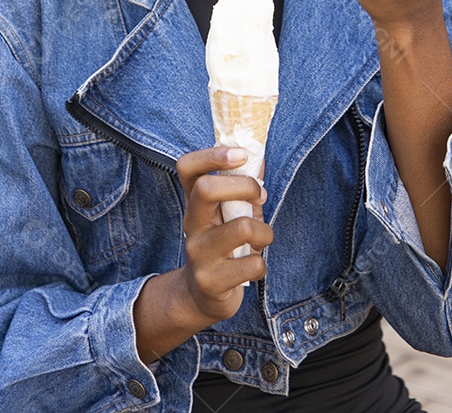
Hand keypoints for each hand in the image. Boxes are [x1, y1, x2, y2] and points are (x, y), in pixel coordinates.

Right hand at [175, 147, 271, 323]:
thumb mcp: (228, 214)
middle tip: (260, 197)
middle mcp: (191, 224)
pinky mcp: (211, 281)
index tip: (242, 154)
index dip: (213, 155)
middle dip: (245, 186)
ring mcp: (198, 253)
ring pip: (241, 228)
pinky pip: (252, 264)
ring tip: (262, 238)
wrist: (201, 297)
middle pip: (206, 189)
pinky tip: (253, 267)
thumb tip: (261, 158)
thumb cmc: (223, 246)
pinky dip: (262, 264)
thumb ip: (243, 189)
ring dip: (264, 231)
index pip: (187, 166)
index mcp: (194, 202)